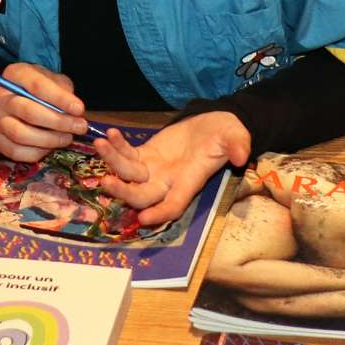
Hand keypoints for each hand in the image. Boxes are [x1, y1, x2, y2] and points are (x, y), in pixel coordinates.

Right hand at [0, 62, 89, 162]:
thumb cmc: (40, 88)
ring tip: (67, 137)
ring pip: (20, 134)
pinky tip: (51, 146)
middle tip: (79, 126)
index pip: (37, 86)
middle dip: (58, 122)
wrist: (19, 97)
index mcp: (14, 74)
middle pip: (28, 111)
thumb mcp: (54, 80)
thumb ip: (64, 92)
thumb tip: (75, 111)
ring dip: (49, 139)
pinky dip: (38, 152)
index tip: (79, 109)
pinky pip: (16, 152)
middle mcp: (0, 96)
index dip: (60, 99)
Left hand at [88, 111, 251, 227]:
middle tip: (106, 182)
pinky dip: (117, 147)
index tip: (143, 219)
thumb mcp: (235, 137)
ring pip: (128, 175)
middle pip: (142, 196)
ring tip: (101, 145)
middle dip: (124, 193)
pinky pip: (127, 155)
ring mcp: (154, 169)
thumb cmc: (226, 135)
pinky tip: (110, 134)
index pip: (174, 205)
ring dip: (112, 163)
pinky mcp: (146, 155)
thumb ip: (238, 145)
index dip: (160, 214)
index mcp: (190, 182)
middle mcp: (168, 181)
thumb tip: (242, 156)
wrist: (214, 124)